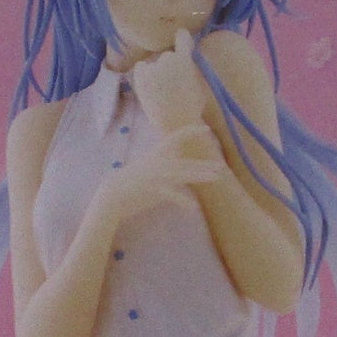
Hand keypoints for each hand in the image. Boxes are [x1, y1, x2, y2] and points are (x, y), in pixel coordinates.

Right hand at [95, 123, 225, 225]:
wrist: (114, 192)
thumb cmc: (133, 180)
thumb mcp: (149, 164)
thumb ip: (165, 160)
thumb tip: (179, 157)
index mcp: (157, 153)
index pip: (176, 137)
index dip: (191, 131)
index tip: (206, 129)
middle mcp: (159, 162)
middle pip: (187, 161)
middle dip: (205, 165)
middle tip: (221, 167)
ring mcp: (157, 175)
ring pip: (184, 174)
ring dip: (201, 175)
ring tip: (216, 178)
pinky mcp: (155, 190)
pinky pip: (174, 195)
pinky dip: (184, 201)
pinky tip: (193, 207)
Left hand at [131, 29, 209, 133]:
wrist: (178, 124)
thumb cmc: (193, 109)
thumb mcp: (199, 85)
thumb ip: (192, 70)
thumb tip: (186, 66)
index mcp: (185, 59)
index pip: (182, 37)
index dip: (182, 38)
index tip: (181, 37)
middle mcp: (168, 58)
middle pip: (167, 56)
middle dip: (170, 65)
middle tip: (172, 82)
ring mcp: (153, 67)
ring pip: (154, 64)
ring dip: (157, 71)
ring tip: (160, 89)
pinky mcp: (141, 77)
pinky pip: (141, 68)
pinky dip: (144, 73)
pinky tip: (148, 85)